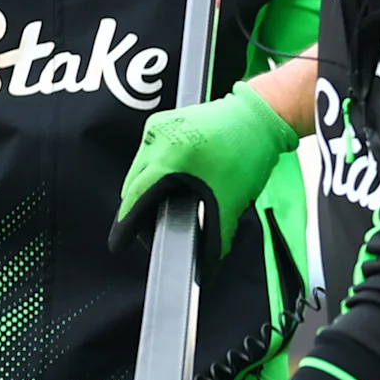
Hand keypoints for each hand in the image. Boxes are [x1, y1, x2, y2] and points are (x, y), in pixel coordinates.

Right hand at [111, 84, 298, 261]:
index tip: (119, 244)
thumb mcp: (231, 200)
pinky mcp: (163, 121)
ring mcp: (157, 127)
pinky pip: (149, 154)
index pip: (137, 198)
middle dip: (138, 210)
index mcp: (167, 157)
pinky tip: (172, 184)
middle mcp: (155, 139)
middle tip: (152, 231)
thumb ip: (216, 235)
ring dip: (148, 190)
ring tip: (165, 208)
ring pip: (139, 169)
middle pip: (134, 185)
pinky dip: (156, 172)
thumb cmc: (248, 152)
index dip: (127, 224)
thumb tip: (208, 263)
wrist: (259, 115)